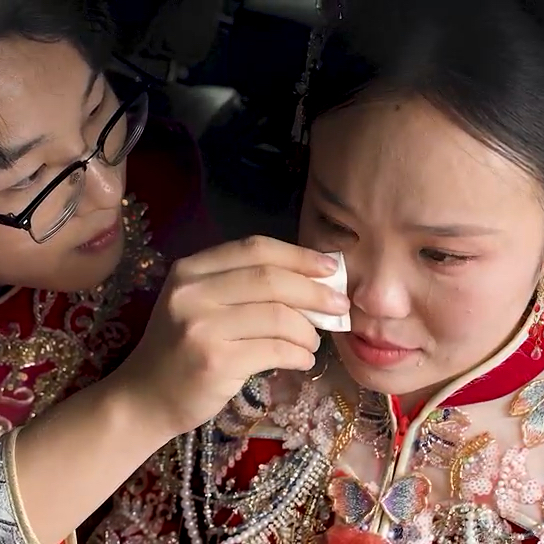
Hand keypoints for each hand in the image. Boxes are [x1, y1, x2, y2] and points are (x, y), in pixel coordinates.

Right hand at [119, 236, 350, 438]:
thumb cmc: (182, 348)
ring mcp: (201, 327)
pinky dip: (299, 354)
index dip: (299, 256)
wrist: (144, 397)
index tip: (330, 268)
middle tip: (339, 306)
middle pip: (271, 280)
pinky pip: (275, 349)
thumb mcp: (201, 305)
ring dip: (308, 330)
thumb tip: (313, 283)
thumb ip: (244, 287)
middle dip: (315, 292)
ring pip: (278, 316)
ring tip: (313, 341)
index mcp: (191, 269)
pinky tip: (303, 360)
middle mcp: (192, 292)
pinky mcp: (215, 362)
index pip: (255, 249)